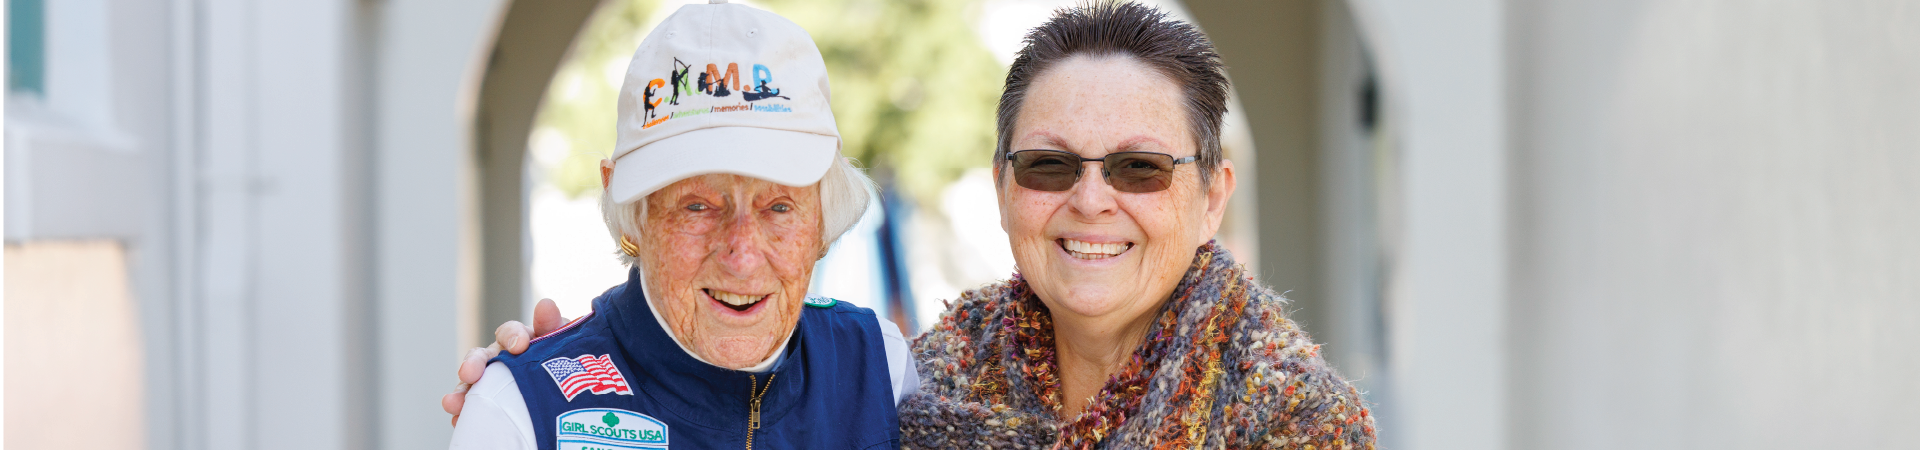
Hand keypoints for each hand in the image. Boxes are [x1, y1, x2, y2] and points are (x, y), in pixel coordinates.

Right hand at [443, 298, 570, 425]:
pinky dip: (464, 413)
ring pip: (471, 384)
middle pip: (482, 357)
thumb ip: (553, 325)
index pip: (509, 332)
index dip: (512, 336)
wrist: (563, 390)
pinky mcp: (489, 403)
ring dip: (461, 392)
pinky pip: (473, 407)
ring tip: (452, 404)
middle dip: (474, 364)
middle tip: (468, 373)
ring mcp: (492, 381)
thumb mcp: (560, 342)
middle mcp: (500, 359)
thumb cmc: (560, 359)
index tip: (519, 346)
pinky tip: (458, 421)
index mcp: (519, 341)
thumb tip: (546, 304)